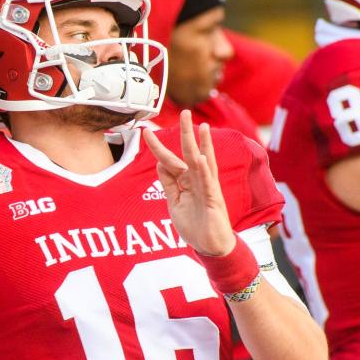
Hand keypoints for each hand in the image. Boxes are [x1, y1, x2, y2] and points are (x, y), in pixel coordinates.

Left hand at [142, 110, 236, 255]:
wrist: (210, 247)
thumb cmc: (195, 225)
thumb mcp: (175, 203)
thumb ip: (169, 184)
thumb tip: (160, 164)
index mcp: (187, 181)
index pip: (171, 160)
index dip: (158, 147)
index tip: (146, 132)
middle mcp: (198, 180)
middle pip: (191, 152)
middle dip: (186, 133)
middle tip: (184, 112)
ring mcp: (207, 189)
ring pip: (204, 162)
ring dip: (203, 144)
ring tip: (201, 126)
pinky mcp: (213, 200)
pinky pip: (208, 183)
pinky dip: (204, 170)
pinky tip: (201, 157)